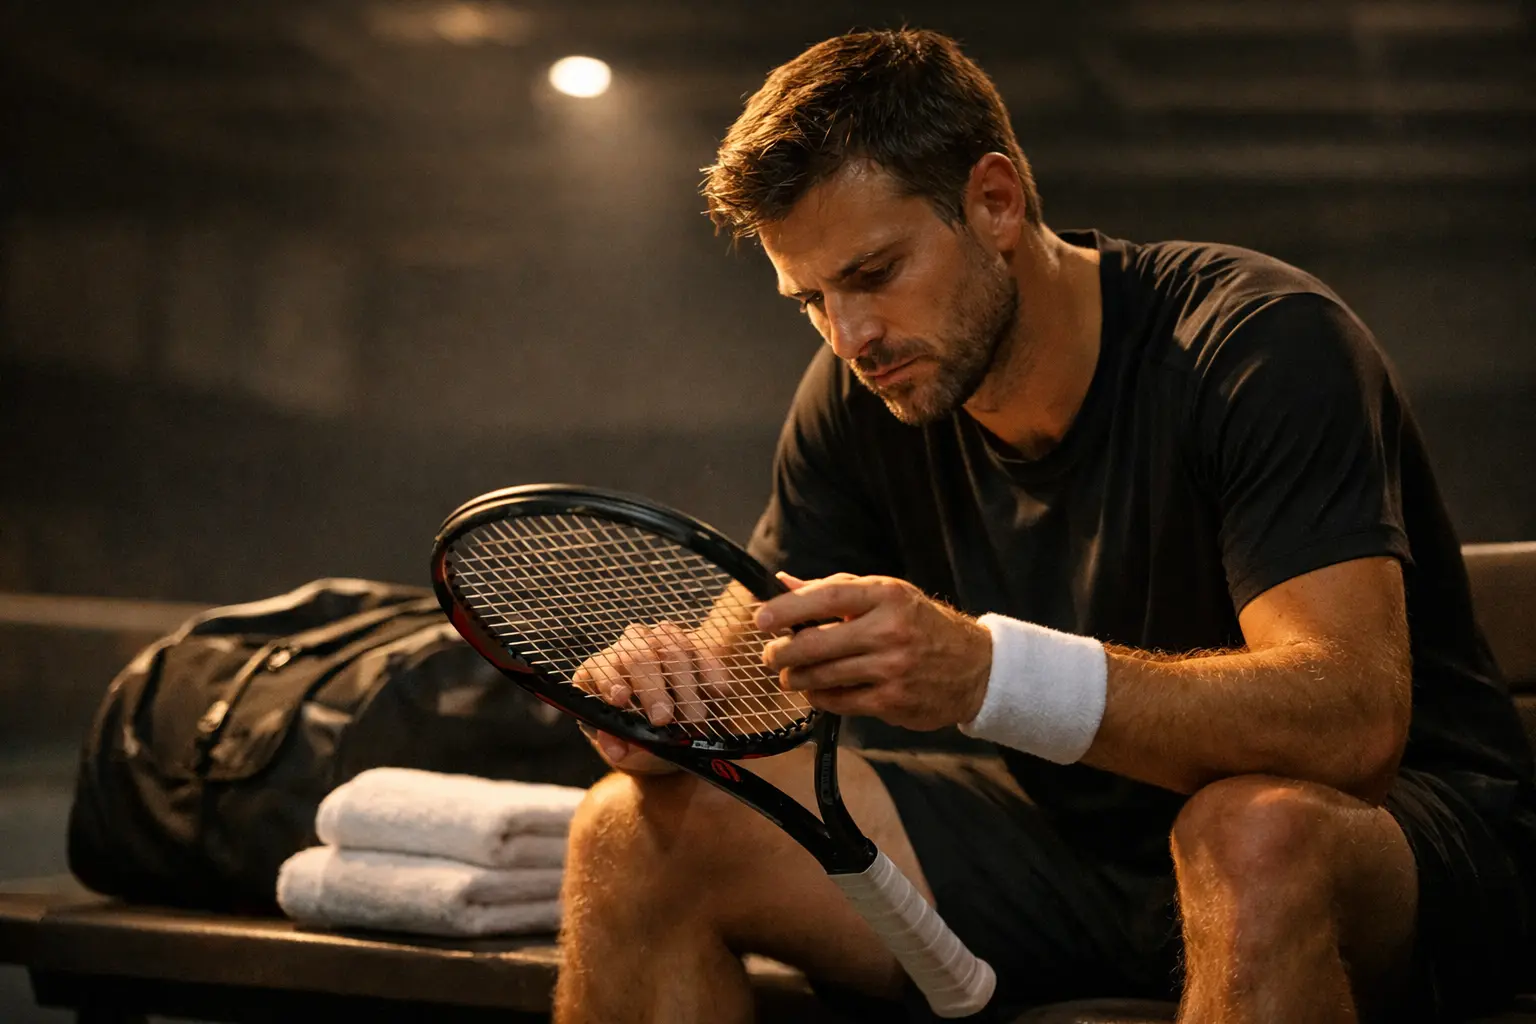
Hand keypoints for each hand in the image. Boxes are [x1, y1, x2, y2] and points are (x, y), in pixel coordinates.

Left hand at [571, 620, 735, 776]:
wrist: (671, 737)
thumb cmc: (640, 743)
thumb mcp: (627, 751)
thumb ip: (620, 748)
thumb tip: (616, 748)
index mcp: (600, 675)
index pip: (599, 667)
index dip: (609, 680)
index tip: (621, 700)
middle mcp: (626, 652)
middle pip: (636, 655)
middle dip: (652, 689)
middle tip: (664, 719)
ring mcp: (658, 645)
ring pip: (670, 647)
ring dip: (684, 683)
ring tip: (695, 718)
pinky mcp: (688, 646)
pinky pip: (700, 649)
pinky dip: (710, 670)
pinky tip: (719, 692)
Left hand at [756, 573, 991, 729]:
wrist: (975, 667)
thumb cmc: (920, 625)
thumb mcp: (886, 595)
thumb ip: (835, 589)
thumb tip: (783, 583)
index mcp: (887, 595)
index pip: (827, 596)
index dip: (788, 608)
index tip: (762, 618)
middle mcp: (890, 630)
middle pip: (817, 643)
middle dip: (782, 652)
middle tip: (770, 655)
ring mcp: (892, 668)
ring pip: (823, 676)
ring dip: (796, 678)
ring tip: (789, 675)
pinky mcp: (892, 700)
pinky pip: (839, 701)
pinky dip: (819, 697)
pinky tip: (816, 690)